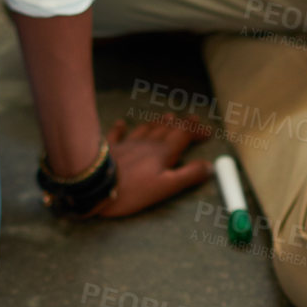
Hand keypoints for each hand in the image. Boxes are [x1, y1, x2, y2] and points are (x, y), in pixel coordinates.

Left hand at [90, 115, 212, 218]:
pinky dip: (121, 128)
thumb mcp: (166, 187)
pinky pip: (117, 134)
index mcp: (163, 153)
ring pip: (147, 129)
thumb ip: (188, 176)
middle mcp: (147, 143)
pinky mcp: (110, 148)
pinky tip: (122, 123)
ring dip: (159, 122)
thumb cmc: (132, 190)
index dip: (196, 131)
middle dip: (182, 123)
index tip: (207, 132)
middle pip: (167, 129)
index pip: (184, 136)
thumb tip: (209, 167)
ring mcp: (128, 144)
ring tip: (168, 116)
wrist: (96, 185)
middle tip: (192, 118)